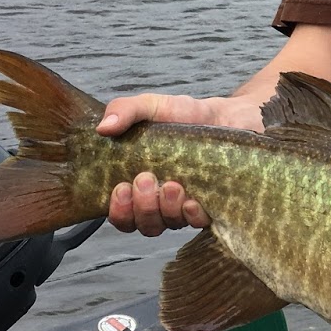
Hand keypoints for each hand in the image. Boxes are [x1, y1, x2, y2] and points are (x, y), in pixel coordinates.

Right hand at [97, 92, 240, 234]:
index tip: (121, 188)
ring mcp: (185, 206)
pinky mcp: (212, 206)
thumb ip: (125, 110)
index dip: (119, 210)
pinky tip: (193, 201)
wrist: (227, 116)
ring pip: (169, 224)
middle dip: (142, 207)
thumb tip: (103, 127)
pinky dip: (192, 215)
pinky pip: (199, 222)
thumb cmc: (184, 115)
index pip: (121, 215)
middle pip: (144, 224)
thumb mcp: (151, 106)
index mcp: (139, 185)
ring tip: (173, 185)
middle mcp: (160, 202)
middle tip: (146, 179)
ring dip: (166, 209)